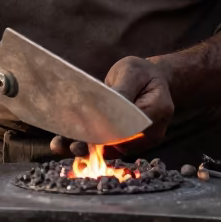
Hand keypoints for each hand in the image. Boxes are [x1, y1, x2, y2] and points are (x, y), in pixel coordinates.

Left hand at [50, 55, 173, 158]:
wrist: (149, 79)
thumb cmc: (141, 72)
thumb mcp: (132, 71)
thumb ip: (123, 89)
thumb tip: (108, 105)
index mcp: (159, 109)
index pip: (133, 125)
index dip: (110, 131)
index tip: (89, 133)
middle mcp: (152, 132)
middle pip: (122, 143)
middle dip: (93, 145)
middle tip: (71, 145)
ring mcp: (140, 141)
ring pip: (112, 150)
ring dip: (86, 149)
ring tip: (61, 145)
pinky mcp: (127, 144)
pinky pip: (108, 149)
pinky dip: (88, 147)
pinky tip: (67, 144)